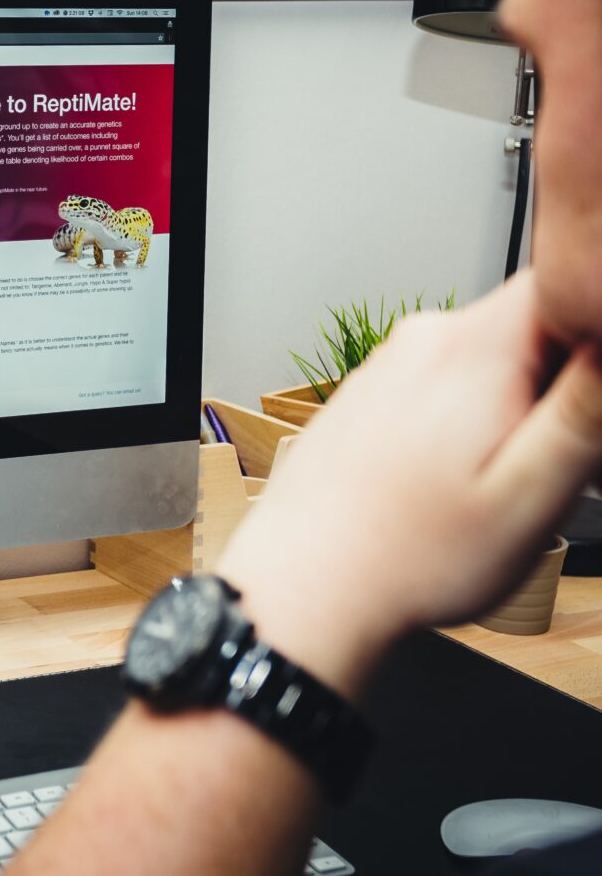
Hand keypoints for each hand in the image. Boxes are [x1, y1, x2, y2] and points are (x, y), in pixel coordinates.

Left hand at [217, 272, 601, 698]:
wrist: (302, 590)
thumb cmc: (410, 558)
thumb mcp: (532, 493)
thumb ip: (584, 410)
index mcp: (470, 349)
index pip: (565, 285)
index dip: (594, 334)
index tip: (587, 403)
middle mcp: (421, 342)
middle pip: (528, 326)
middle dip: (556, 384)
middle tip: (546, 462)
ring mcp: (385, 367)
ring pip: (482, 361)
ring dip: (506, 410)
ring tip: (486, 484)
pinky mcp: (366, 397)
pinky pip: (436, 388)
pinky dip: (459, 424)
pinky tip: (443, 485)